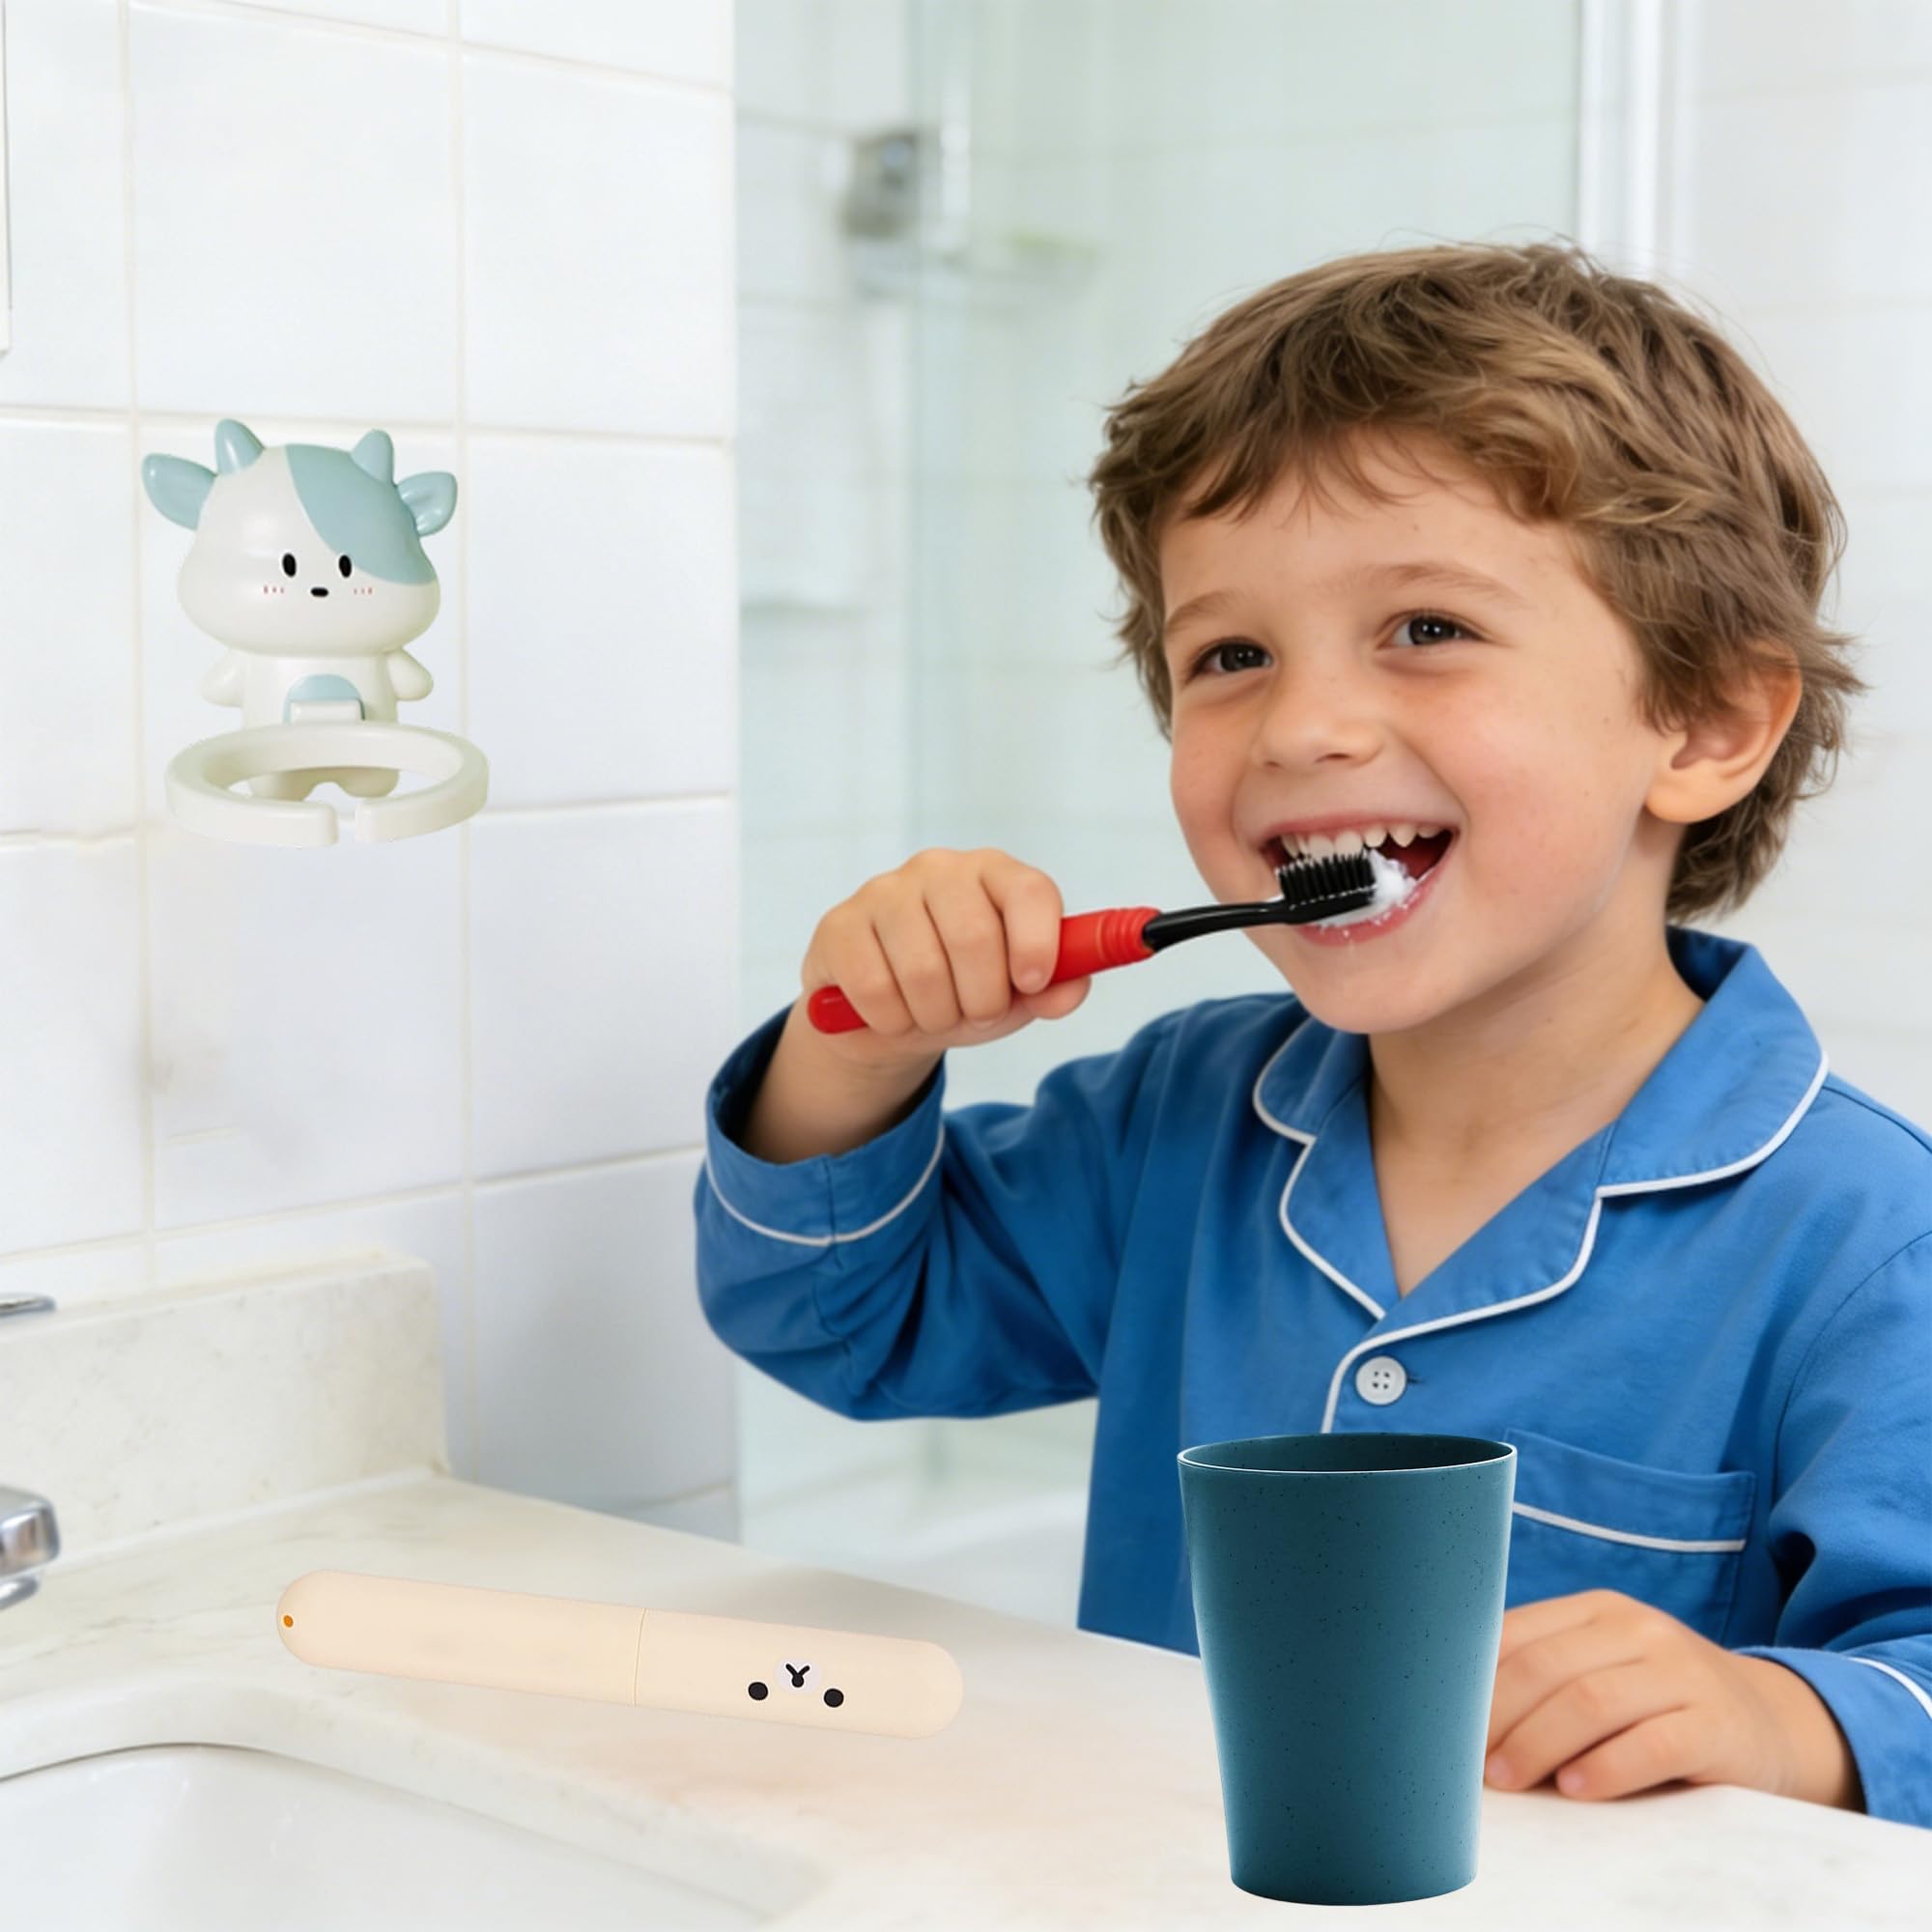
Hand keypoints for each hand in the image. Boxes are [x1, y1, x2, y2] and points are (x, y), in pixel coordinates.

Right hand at [799, 848, 1090, 1069]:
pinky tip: (892, 1013)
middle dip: (982, 999)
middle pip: (973, 937)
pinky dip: (891, 1020)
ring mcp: (884, 891)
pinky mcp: (839, 925)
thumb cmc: (962, 991)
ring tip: (934, 1014)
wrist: (887, 1017)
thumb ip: (1053, 990)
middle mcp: (939, 869)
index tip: (1030, 983)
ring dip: (936, 1016)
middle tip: (977, 1013)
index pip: (1028, 890)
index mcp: (994, 874)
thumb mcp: (1015, 997)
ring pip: (922, 970)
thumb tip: (1072, 988)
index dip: (1036, 942)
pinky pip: (874, 987)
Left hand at [1484, 1589, 1859, 1808]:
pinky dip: (1608, 1766)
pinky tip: (1577, 1790)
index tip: (1439, 1725)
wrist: (1775, 1724)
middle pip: (1547, 1668)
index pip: (1517, 1635)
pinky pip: (1655, 1742)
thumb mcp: (1607, 1672)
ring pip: (1592, 1701)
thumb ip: (1547, 1681)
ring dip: (1539, 1743)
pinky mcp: (1718, 1724)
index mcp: (1596, 1611)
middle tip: (1469, 1766)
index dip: (1473, 1682)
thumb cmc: (1661, 1705)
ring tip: (1509, 1781)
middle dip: (1497, 1717)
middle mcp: (1637, 1628)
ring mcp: (1681, 1671)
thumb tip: (1457, 1724)